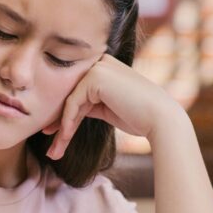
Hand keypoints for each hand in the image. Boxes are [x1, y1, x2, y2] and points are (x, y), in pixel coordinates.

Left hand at [43, 54, 183, 159]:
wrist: (161, 119)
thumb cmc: (139, 117)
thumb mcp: (108, 108)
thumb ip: (89, 105)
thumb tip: (64, 117)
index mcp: (104, 66)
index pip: (77, 91)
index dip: (62, 114)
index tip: (52, 134)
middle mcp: (99, 61)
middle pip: (70, 95)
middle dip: (57, 122)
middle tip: (50, 147)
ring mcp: (97, 66)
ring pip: (69, 101)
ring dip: (60, 129)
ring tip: (54, 152)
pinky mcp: (95, 77)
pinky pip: (73, 103)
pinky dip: (67, 123)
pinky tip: (65, 138)